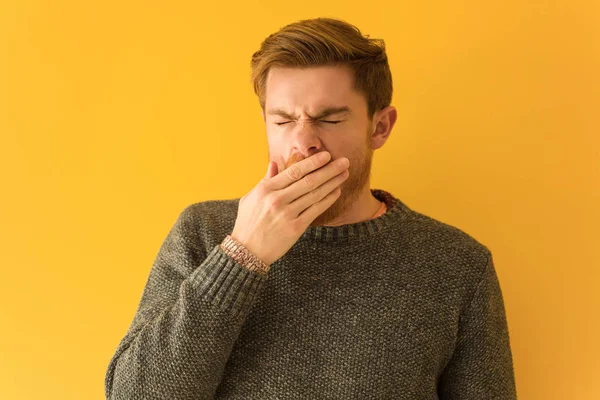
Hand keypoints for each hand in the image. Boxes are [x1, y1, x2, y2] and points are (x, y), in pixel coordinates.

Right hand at [231, 151, 349, 264]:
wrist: (247, 250)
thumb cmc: (248, 222)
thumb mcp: (250, 197)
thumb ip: (265, 180)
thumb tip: (274, 163)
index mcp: (266, 189)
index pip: (294, 171)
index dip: (313, 162)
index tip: (326, 155)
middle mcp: (277, 200)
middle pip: (309, 181)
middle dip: (329, 170)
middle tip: (344, 161)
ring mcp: (287, 214)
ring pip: (315, 194)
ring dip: (332, 183)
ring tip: (344, 174)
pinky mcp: (295, 228)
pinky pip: (315, 210)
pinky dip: (328, 200)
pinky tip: (336, 191)